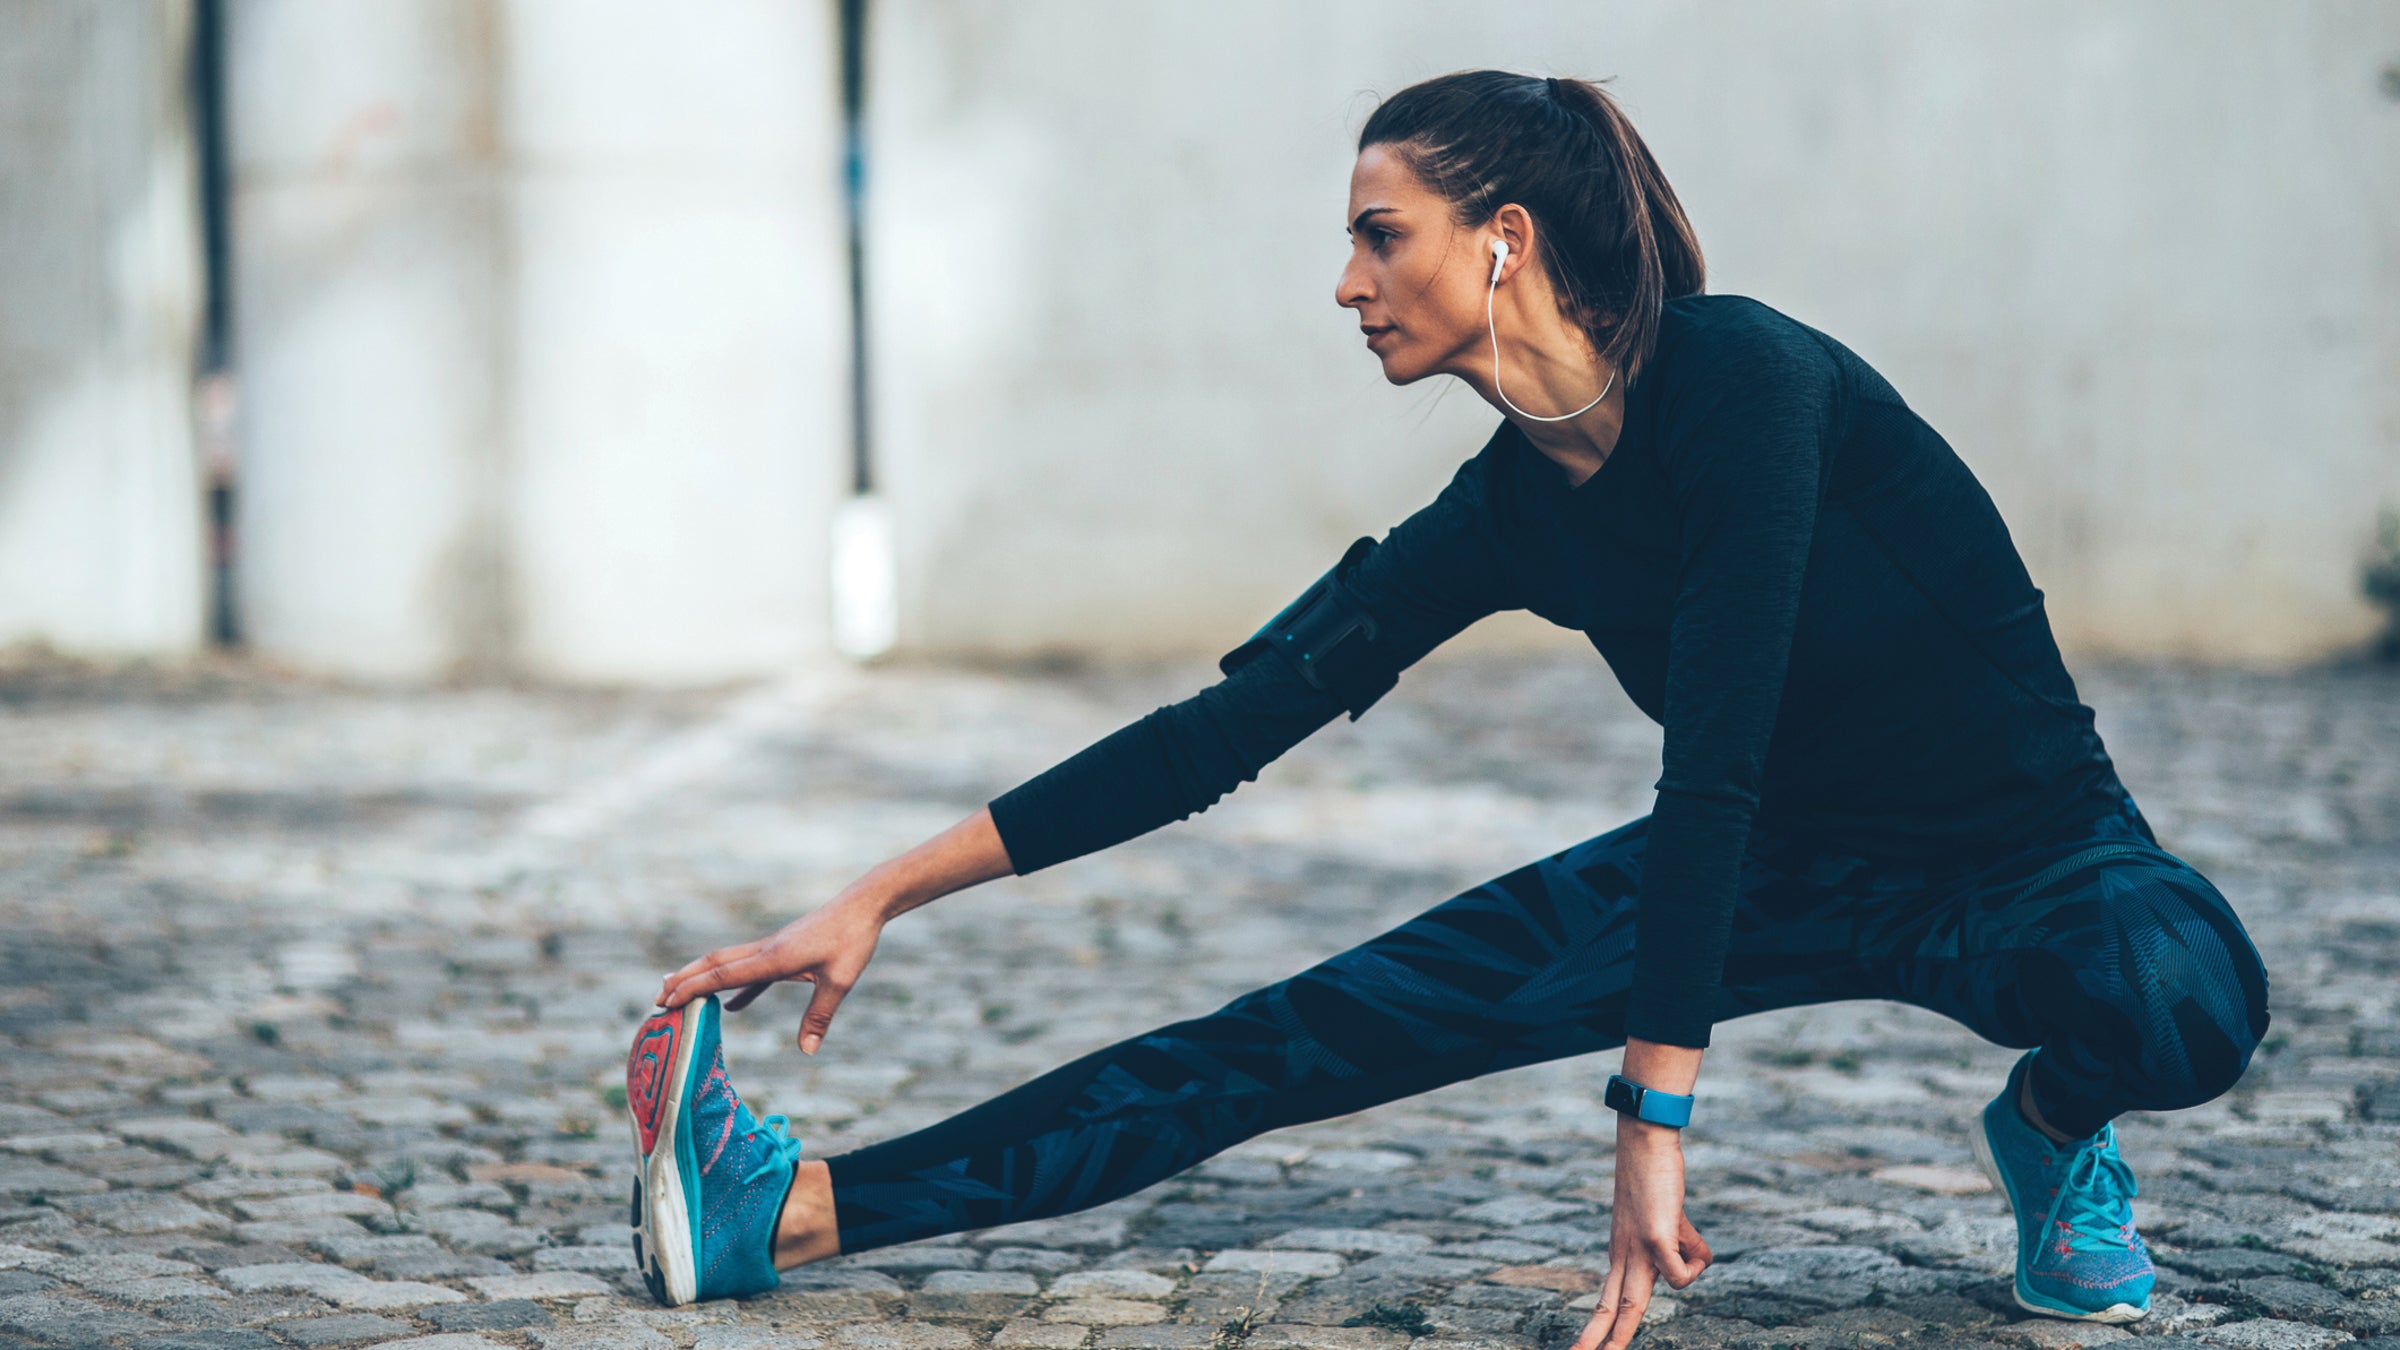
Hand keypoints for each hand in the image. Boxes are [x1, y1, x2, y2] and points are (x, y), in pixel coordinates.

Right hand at [655, 890, 887, 1054]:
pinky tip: (732, 1007)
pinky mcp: (784, 950)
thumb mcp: (840, 981)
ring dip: (702, 978)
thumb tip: (807, 1051)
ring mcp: (773, 948)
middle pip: (713, 964)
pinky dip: (736, 988)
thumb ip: (820, 1016)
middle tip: (656, 1001)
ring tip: (677, 995)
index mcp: (773, 958)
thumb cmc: (853, 940)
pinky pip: (751, 972)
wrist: (863, 905)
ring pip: (727, 963)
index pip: (722, 974)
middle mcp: (766, 950)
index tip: (665, 1002)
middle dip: (684, 981)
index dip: (691, 988)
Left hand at [1571, 1116, 1712, 1349]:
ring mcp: (1638, 1248)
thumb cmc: (1656, 1179)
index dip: (1599, 1327)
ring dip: (1627, 1328)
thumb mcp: (1666, 1221)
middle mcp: (1624, 1255)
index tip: (1585, 1347)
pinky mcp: (1656, 1236)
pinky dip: (1695, 1263)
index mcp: (1622, 1253)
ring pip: (1632, 1304)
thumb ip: (1678, 1247)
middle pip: (1612, 1309)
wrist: (1644, 1143)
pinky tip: (1688, 1237)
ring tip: (1642, 1289)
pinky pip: (1681, 1275)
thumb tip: (1696, 1268)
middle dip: (1597, 1341)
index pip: (1608, 1299)